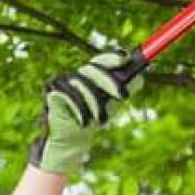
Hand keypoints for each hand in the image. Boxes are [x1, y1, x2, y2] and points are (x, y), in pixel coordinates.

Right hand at [30, 50, 144, 174]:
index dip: (113, 57)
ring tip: (100, 120)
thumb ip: (127, 86)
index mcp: (90, 73)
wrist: (76, 136)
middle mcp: (76, 74)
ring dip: (95, 103)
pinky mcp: (53, 94)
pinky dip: (80, 110)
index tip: (126, 58)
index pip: (102, 59)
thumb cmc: (96, 116)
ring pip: (82, 83)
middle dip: (109, 82)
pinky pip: (68, 96)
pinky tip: (85, 122)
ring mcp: (63, 82)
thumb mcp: (114, 101)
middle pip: (92, 69)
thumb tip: (141, 76)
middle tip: (123, 96)